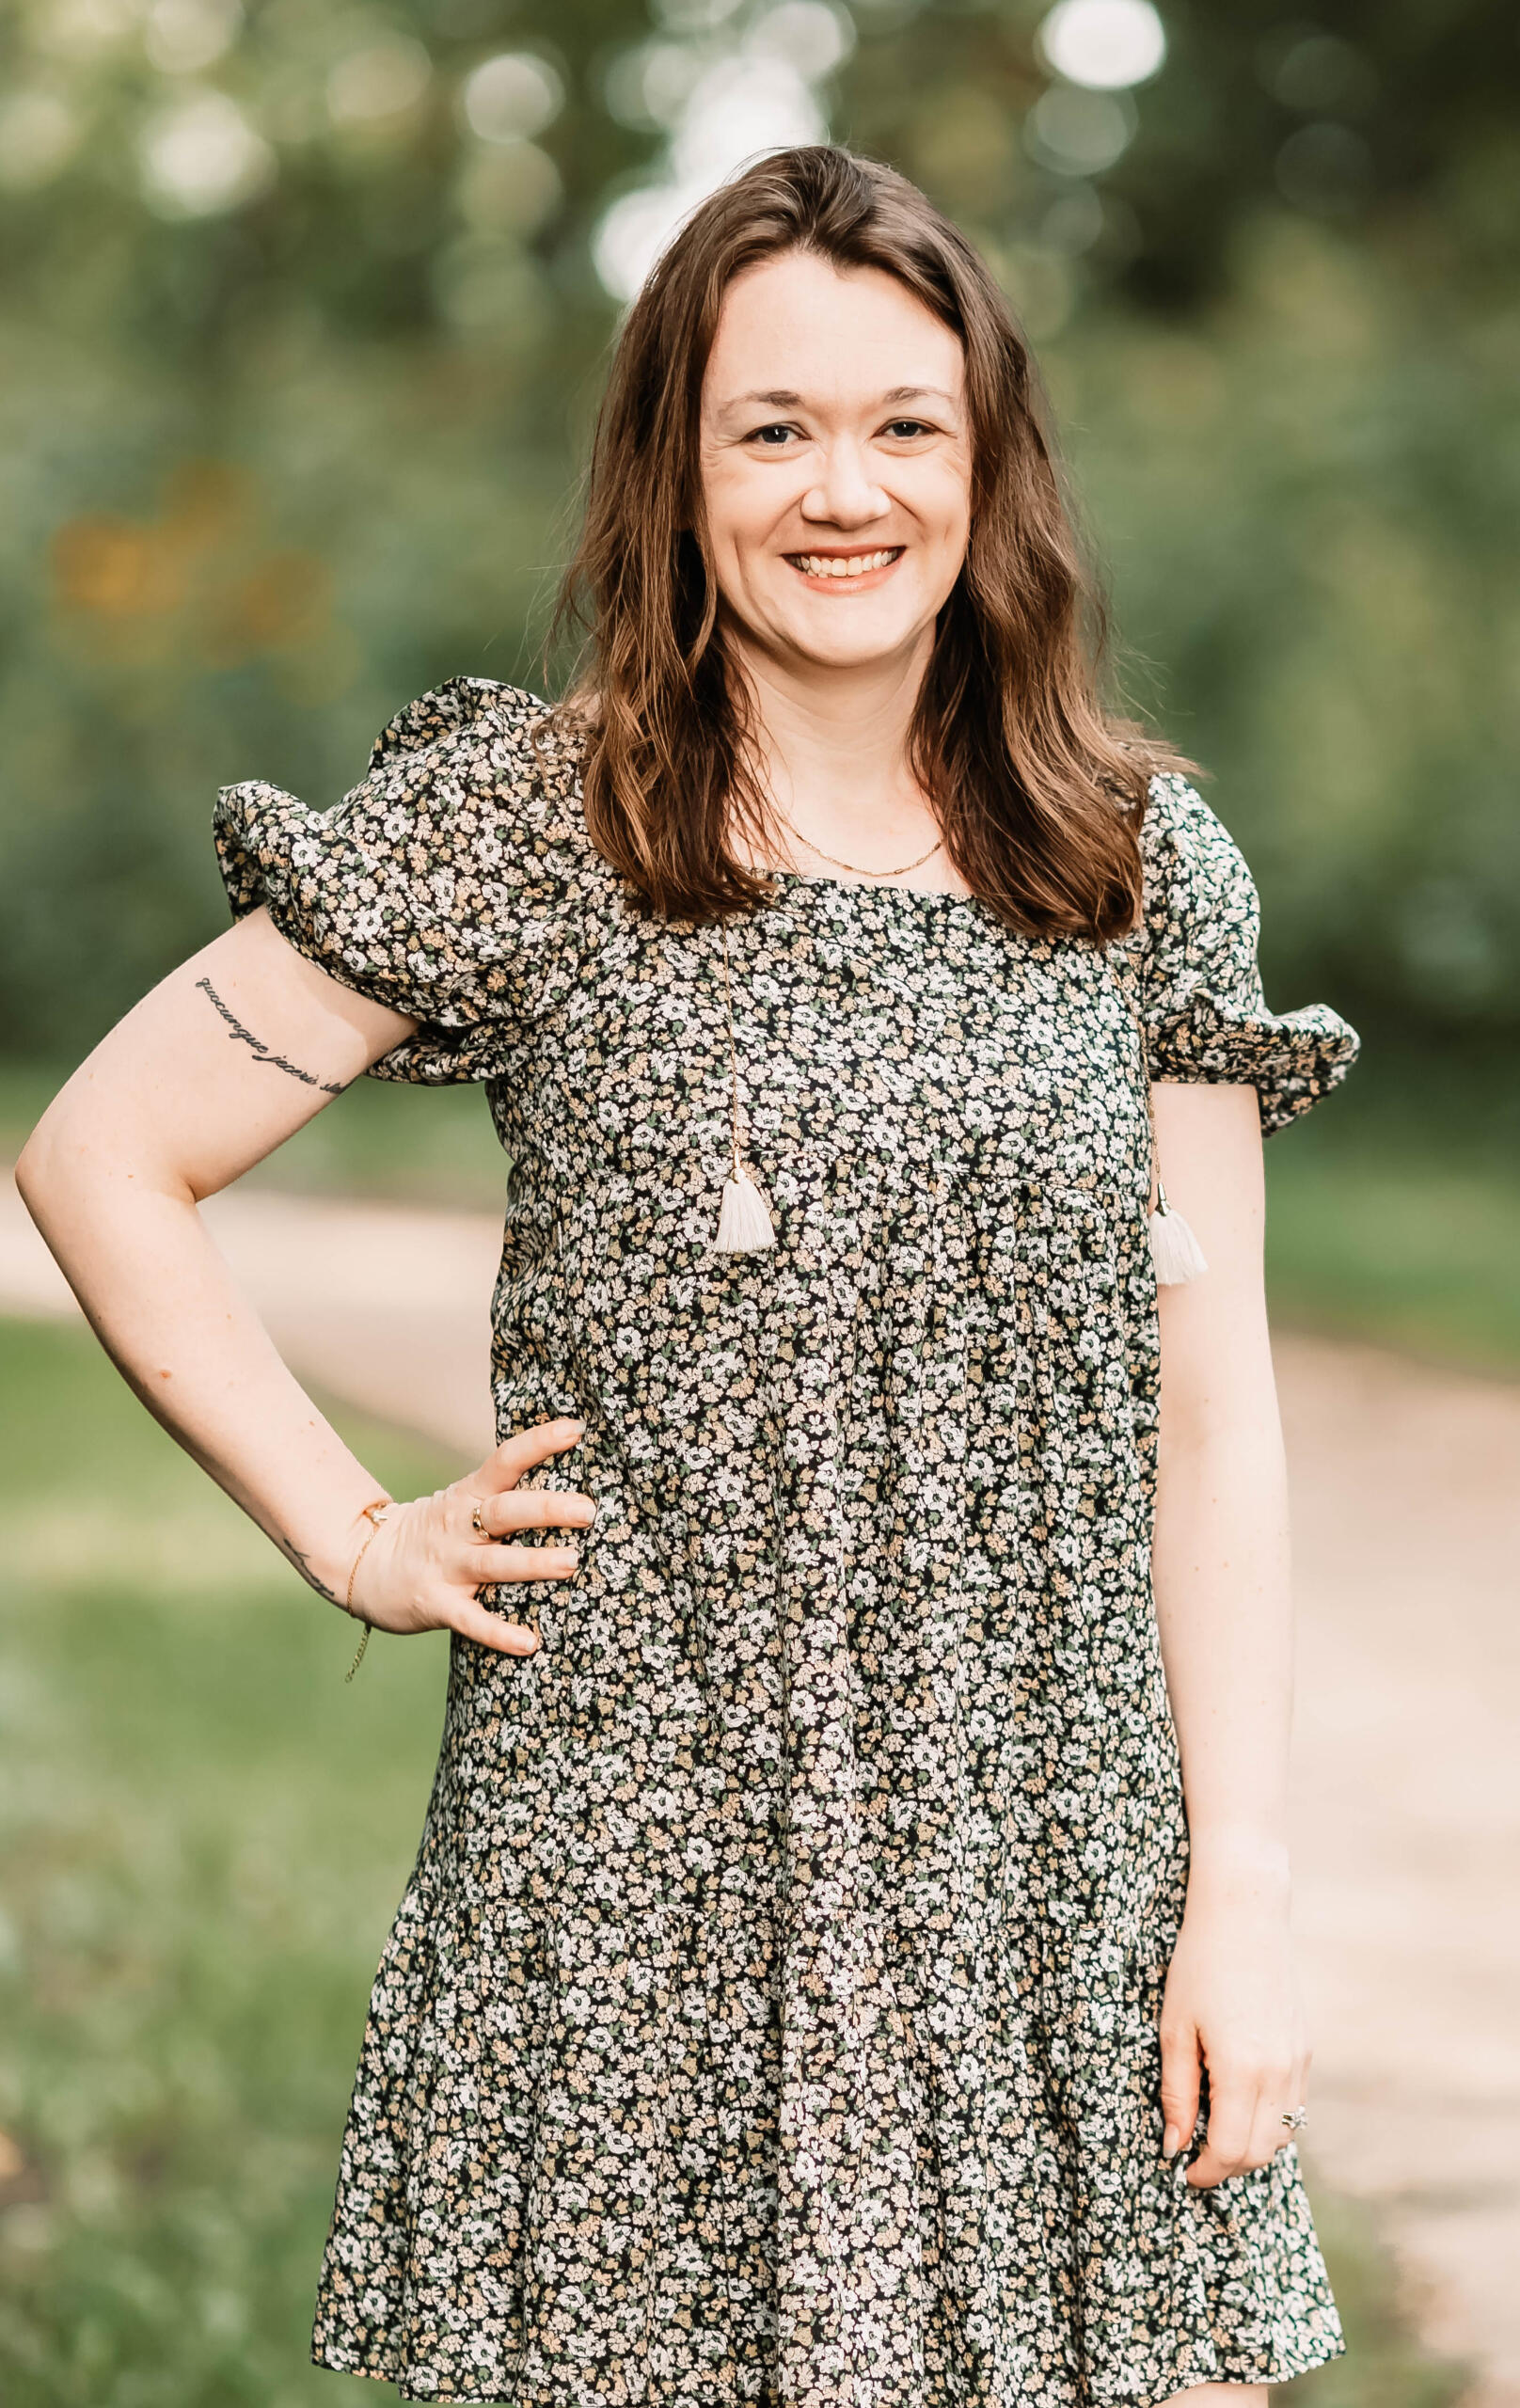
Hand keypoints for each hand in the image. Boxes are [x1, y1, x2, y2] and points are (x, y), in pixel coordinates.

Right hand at [342, 1418, 592, 1655]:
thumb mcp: (461, 1503)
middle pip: (502, 1512)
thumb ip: (504, 1495)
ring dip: (532, 1563)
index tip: (574, 1429)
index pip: (504, 1461)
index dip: (538, 1443)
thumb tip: (569, 1484)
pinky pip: (471, 1620)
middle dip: (545, 1509)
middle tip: (587, 1510)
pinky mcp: (437, 1604)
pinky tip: (529, 1643)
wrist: (364, 1564)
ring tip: (571, 1562)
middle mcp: (458, 1527)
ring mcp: (447, 1566)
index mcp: (467, 1496)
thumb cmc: (433, 1533)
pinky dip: (499, 1633)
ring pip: (492, 1564)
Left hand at [1159, 1867, 1311, 2188]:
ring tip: (1215, 2129)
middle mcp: (1279, 2073)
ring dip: (1250, 2145)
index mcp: (1242, 2070)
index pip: (1230, 2150)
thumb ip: (1177, 2093)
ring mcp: (1298, 2061)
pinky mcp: (1306, 2049)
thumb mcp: (1174, 2029)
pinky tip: (1240, 2102)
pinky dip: (1269, 2120)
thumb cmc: (1198, 1966)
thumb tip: (1174, 2144)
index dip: (1205, 2171)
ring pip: (1282, 2134)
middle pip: (1259, 2151)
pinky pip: (1293, 2105)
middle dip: (1226, 2165)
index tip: (1182, 2170)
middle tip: (1194, 2156)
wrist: (1244, 1915)